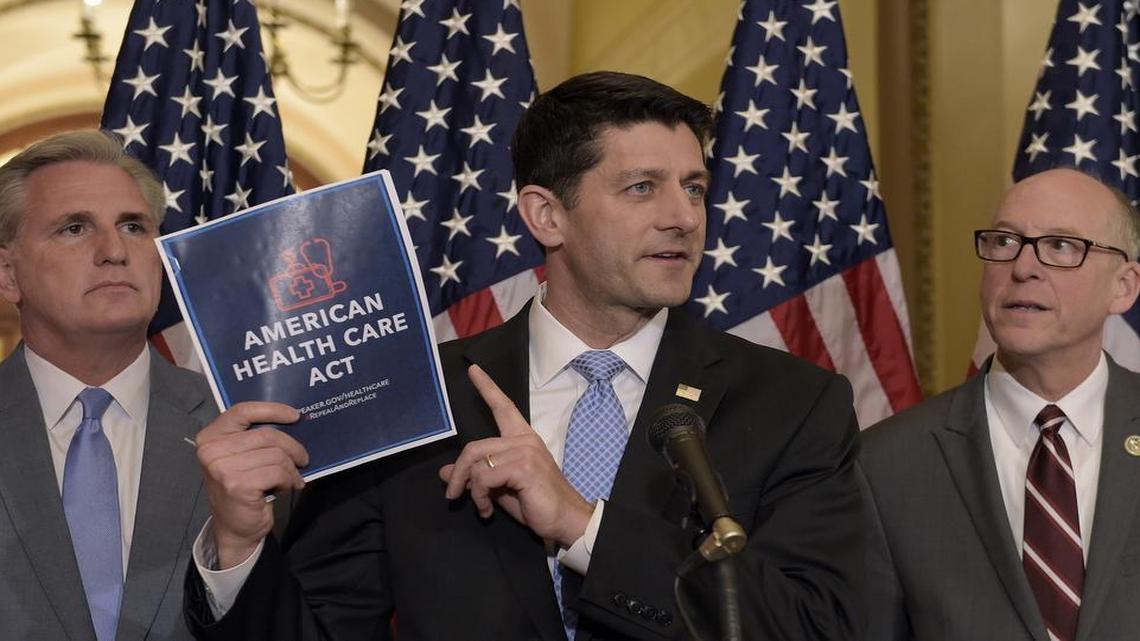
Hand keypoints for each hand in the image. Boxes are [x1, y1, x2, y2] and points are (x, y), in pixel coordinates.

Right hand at [196, 402, 306, 568]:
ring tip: (289, 479)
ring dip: (290, 469)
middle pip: (267, 435)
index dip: (272, 410)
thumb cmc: (241, 488)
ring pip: (276, 455)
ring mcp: (222, 468)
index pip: (243, 411)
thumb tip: (292, 420)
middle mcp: (211, 451)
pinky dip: (288, 480)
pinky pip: (278, 472)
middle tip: (302, 459)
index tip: (294, 415)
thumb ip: (255, 437)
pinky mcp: (238, 485)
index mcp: (210, 437)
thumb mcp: (241, 457)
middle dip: (292, 448)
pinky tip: (284, 488)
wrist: (234, 528)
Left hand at [439, 364, 593, 548]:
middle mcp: (523, 440)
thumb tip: (445, 472)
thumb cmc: (536, 503)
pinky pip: (485, 477)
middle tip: (452, 495)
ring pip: (477, 463)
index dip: (487, 388)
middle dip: (458, 473)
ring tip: (480, 507)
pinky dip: (480, 496)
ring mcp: (524, 451)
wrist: (565, 520)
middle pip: (474, 447)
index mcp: (522, 438)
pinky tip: (487, 510)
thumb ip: (476, 477)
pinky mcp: (523, 467)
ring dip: (471, 490)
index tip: (473, 370)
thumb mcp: (500, 488)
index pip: (503, 407)